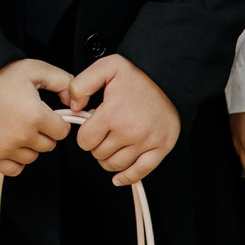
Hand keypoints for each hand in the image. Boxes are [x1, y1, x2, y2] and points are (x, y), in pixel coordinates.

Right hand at [0, 59, 73, 175]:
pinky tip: (11, 142)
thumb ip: (63, 82)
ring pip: (32, 157)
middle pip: (49, 146)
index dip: (57, 121)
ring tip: (17, 126)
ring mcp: (5, 148)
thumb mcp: (36, 69)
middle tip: (30, 117)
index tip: (47, 114)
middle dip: (44, 133)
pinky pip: (14, 169)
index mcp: (35, 116)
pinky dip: (15, 160)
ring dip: (29, 146)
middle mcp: (21, 135)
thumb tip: (76, 103)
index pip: (63, 132)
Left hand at [68, 55, 180, 186]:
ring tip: (111, 147)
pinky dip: (128, 178)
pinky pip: (141, 172)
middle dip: (96, 145)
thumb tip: (74, 107)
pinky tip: (119, 177)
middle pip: (99, 154)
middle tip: (103, 133)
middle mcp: (129, 131)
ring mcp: (146, 142)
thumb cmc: (139, 73)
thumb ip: (82, 85)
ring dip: (108, 159)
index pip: (85, 141)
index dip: (85, 135)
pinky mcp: (161, 147)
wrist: (170, 77)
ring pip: (116, 165)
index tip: (91, 128)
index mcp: (112, 114)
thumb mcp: (105, 67)